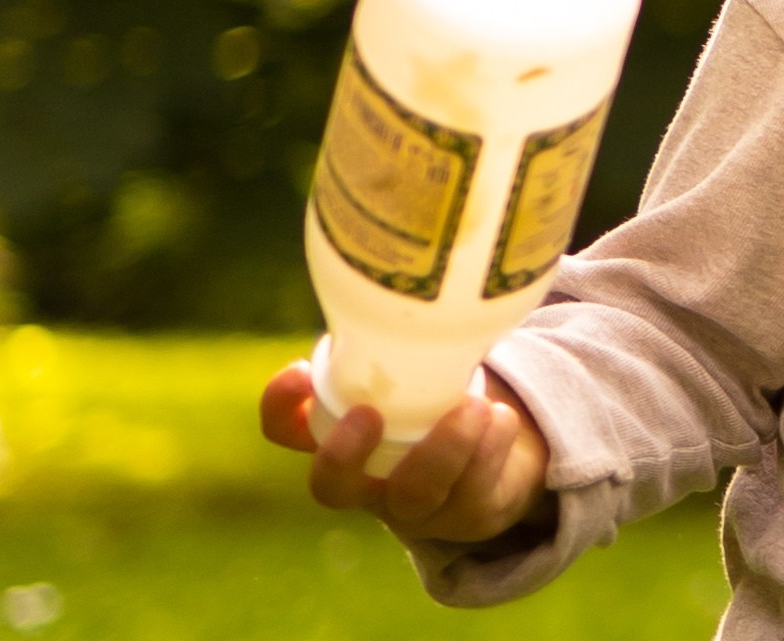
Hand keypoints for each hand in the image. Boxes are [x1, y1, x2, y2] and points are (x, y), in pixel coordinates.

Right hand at [259, 360, 554, 544]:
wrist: (503, 453)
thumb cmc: (445, 397)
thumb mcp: (416, 365)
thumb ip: (397, 336)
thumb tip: (404, 268)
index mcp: (343, 437)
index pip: (285, 430)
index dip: (279, 407)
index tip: (299, 370)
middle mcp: (369, 481)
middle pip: (332, 489)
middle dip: (342, 456)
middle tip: (369, 415)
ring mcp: (416, 506)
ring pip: (415, 494)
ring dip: (444, 449)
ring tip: (478, 406)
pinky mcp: (466, 515)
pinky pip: (472, 493)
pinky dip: (489, 450)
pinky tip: (502, 418)